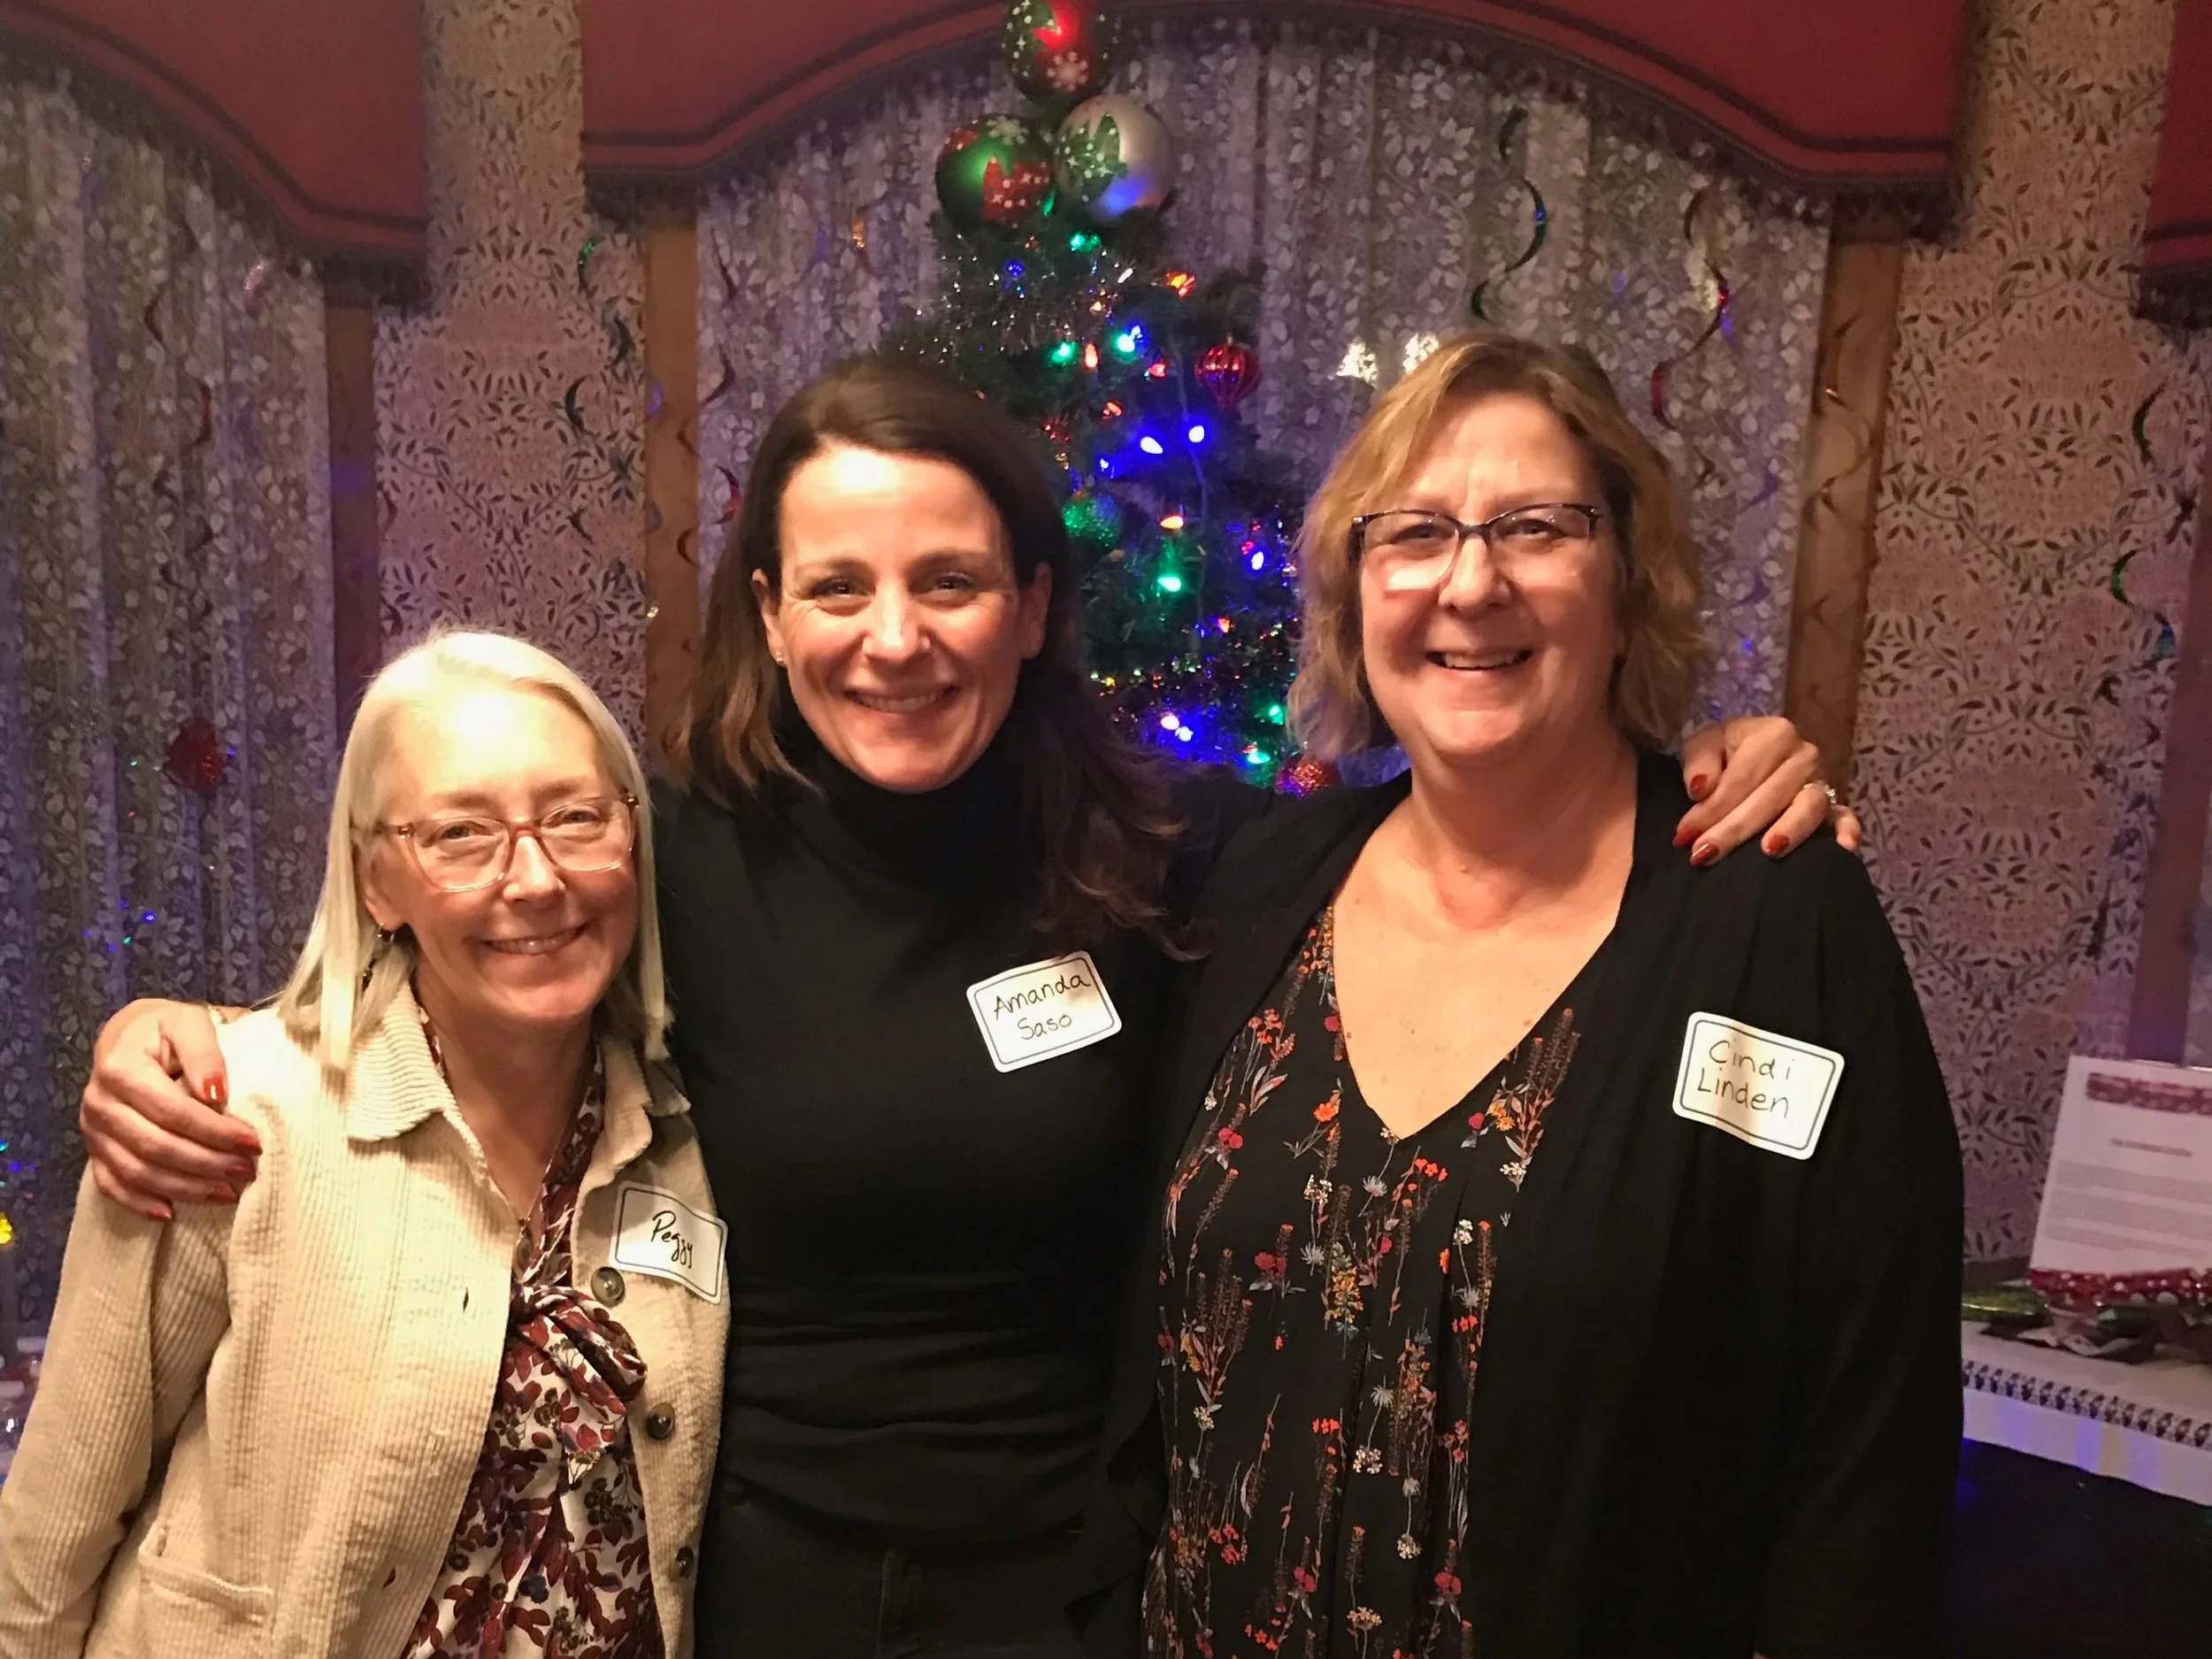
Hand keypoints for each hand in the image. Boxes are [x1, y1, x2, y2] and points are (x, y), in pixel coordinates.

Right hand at [81, 999, 257, 1219]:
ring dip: (183, 1188)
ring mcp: (93, 1129)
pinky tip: (172, 1212)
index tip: (253, 1142)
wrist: (133, 1035)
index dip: (213, 1130)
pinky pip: (111, 1184)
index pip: (171, 1110)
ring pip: (136, 1171)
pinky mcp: (95, 1148)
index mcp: (120, 1067)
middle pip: (154, 1145)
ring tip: (227, 1193)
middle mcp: (99, 1101)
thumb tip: (215, 1093)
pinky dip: (140, 1203)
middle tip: (247, 1171)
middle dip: (206, 1163)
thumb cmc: (169, 1029)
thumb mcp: (190, 1023)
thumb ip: (204, 1052)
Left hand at [1675, 717, 1863, 864]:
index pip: (1742, 776)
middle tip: (1704, 854)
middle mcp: (1805, 755)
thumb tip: (1701, 789)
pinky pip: (1846, 818)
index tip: (1684, 835)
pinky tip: (1843, 849)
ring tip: (1769, 852)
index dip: (1712, 807)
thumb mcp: (1703, 747)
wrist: (1748, 757)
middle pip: (1771, 796)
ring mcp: (1822, 781)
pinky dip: (1847, 831)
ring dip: (1789, 830)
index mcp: (1775, 733)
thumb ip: (1698, 763)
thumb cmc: (1724, 754)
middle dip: (1735, 828)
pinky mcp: (1835, 805)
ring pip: (1808, 806)